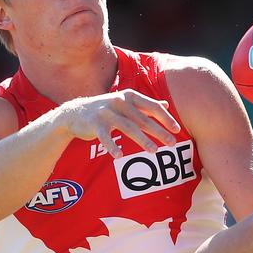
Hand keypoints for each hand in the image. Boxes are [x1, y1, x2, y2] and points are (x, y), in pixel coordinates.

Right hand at [61, 89, 180, 156]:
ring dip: (142, 140)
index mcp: (129, 96)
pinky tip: (120, 156)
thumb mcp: (126, 103)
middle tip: (172, 143)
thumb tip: (166, 105)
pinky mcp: (94, 124)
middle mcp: (119, 101)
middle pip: (143, 118)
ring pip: (128, 127)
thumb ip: (145, 104)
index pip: (152, 106)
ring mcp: (106, 112)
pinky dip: (112, 146)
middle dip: (159, 131)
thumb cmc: (106, 109)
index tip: (177, 129)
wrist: (75, 113)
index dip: (165, 117)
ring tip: (154, 151)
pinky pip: (105, 137)